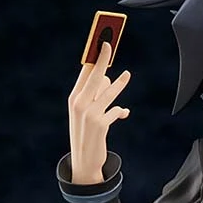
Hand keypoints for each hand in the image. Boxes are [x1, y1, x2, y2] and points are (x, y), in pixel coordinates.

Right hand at [68, 42, 131, 183]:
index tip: (100, 42)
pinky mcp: (100, 124)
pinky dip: (121, 111)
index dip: (93, 56)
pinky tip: (124, 113)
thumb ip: (96, 95)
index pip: (84, 72)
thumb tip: (111, 79)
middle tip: (109, 44)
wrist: (84, 160)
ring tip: (127, 74)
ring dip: (119, 83)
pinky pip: (115, 111)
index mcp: (74, 98)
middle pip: (94, 75)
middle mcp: (79, 103)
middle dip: (102, 58)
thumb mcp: (86, 113)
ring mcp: (89, 114)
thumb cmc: (87, 132)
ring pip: (108, 91)